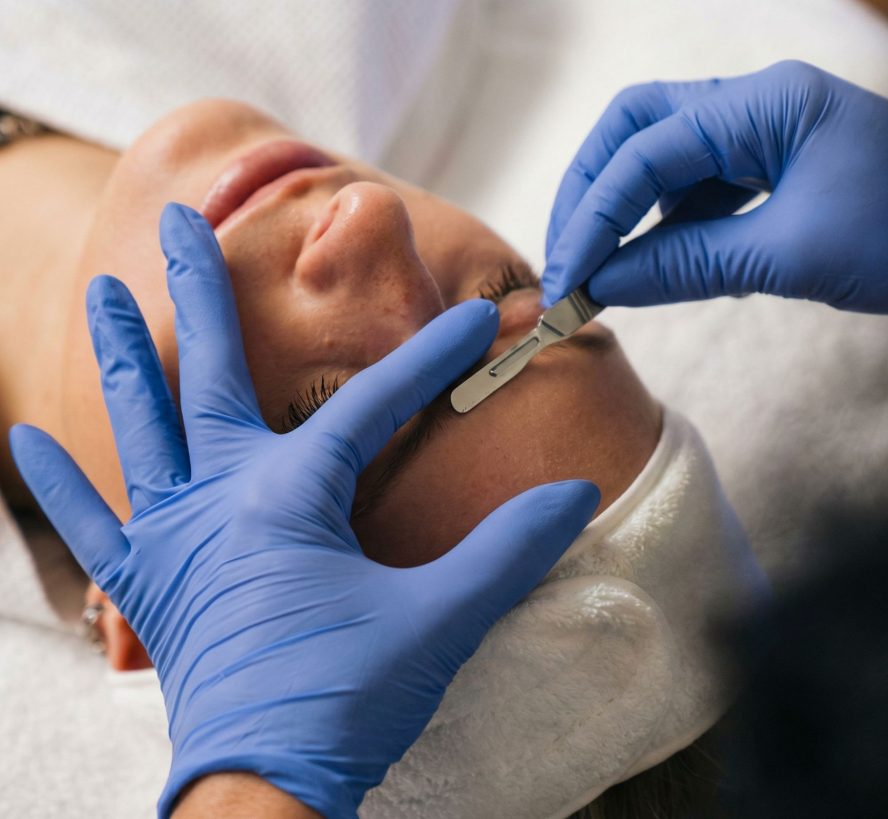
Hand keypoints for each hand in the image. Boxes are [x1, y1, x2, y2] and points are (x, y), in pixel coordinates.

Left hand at [10, 204, 598, 818]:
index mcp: (291, 495)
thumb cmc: (345, 699)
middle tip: (179, 218)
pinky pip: (96, 525)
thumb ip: (507, 549)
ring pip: (140, 427)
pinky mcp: (150, 587)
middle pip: (209, 372)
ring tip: (100, 291)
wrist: (265, 789)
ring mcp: (175, 539)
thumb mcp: (439, 620)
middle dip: (201, 289)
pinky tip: (24, 438)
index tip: (472, 319)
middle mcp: (220, 498)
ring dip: (122, 356)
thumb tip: (574, 494)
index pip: (374, 402)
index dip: (431, 356)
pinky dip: (61, 483)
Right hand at [543, 61, 887, 313]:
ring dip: (621, 211)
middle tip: (564, 259)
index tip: (566, 280)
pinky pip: (697, 190)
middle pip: (637, 130)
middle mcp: (756, 105)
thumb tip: (602, 283)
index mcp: (767, 104)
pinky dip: (664, 227)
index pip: (646, 151)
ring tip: (595, 270)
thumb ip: (686, 264)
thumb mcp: (791, 256)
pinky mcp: (772, 169)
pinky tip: (649, 265)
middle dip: (590, 193)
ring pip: (662, 159)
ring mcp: (764, 134)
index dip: (594, 218)